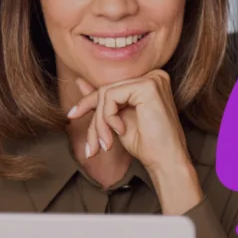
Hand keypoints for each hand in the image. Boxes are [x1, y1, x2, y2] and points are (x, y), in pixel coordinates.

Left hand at [67, 71, 202, 212]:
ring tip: (106, 143)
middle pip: (106, 90)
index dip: (88, 103)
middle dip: (95, 119)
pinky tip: (120, 131)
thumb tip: (80, 81)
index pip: (111, 88)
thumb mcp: (118, 120)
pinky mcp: (148, 86)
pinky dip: (108, 117)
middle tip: (92, 146)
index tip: (72, 115)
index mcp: (149, 82)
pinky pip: (111, 96)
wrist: (165, 161)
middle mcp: (153, 76)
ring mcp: (152, 79)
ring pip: (106, 93)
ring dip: (100, 122)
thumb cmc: (148, 144)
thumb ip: (103, 101)